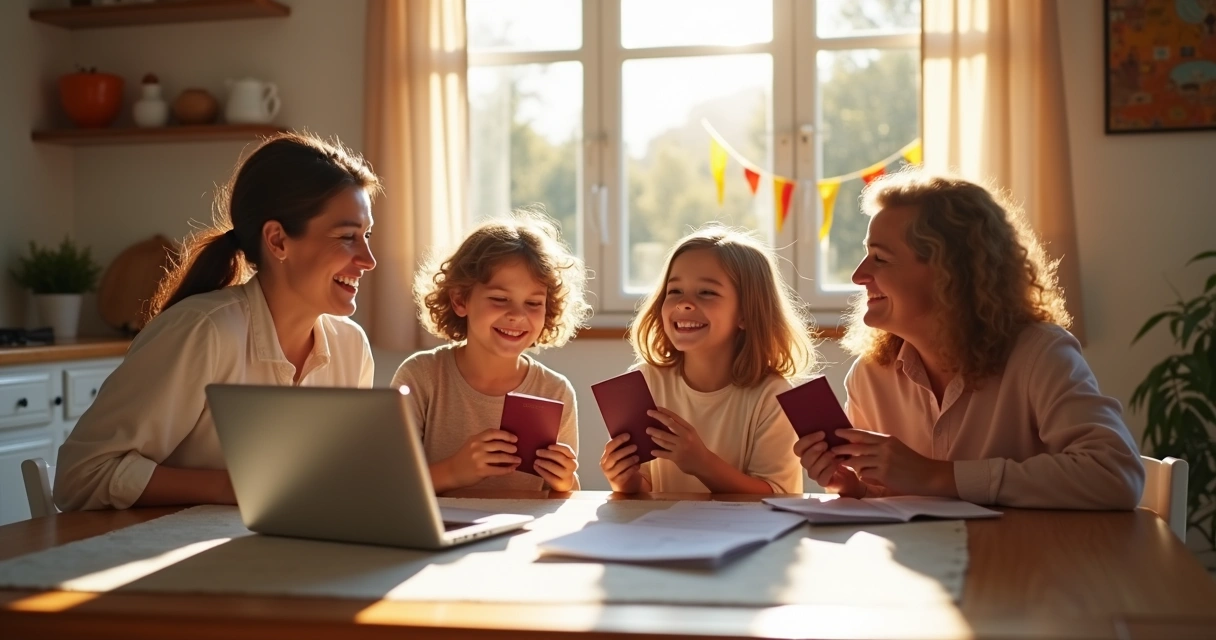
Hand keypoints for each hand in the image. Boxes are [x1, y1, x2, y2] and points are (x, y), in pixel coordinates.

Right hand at [446, 428, 520, 488]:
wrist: (451, 472)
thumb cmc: (463, 458)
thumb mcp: (471, 445)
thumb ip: (484, 443)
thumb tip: (505, 443)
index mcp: (476, 439)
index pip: (493, 433)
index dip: (506, 434)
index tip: (514, 438)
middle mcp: (477, 447)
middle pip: (499, 445)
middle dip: (510, 447)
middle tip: (516, 449)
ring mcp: (479, 459)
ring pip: (500, 457)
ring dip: (512, 459)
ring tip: (518, 460)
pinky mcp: (481, 471)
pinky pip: (498, 470)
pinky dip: (507, 470)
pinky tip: (512, 469)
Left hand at [535, 442, 577, 491]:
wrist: (564, 484)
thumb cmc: (560, 467)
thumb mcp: (562, 460)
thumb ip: (556, 452)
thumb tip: (544, 444)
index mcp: (572, 458)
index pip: (566, 450)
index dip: (557, 447)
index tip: (548, 446)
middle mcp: (572, 466)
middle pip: (560, 458)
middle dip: (548, 454)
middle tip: (537, 452)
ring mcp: (567, 476)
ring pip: (554, 467)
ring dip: (543, 463)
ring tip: (536, 461)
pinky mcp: (560, 484)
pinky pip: (549, 476)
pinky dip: (541, 471)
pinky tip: (536, 467)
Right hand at [600, 433, 642, 492]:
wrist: (628, 485)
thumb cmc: (626, 468)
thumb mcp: (623, 458)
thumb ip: (624, 448)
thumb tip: (632, 435)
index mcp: (605, 456)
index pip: (609, 446)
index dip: (618, 440)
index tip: (628, 435)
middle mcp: (605, 465)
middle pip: (613, 456)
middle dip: (625, 450)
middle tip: (635, 446)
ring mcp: (610, 474)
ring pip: (619, 465)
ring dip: (629, 460)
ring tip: (637, 456)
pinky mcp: (617, 482)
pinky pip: (625, 474)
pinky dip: (632, 469)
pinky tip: (638, 465)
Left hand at [646, 407, 713, 476]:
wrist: (704, 463)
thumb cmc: (697, 447)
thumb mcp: (692, 434)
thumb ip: (681, 428)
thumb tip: (665, 420)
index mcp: (689, 429)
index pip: (674, 418)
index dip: (664, 412)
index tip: (655, 408)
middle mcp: (684, 437)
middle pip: (668, 425)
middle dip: (657, 418)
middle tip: (648, 416)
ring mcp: (680, 448)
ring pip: (663, 440)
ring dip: (654, 436)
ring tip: (649, 433)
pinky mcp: (676, 458)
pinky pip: (663, 454)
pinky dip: (657, 452)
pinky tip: (652, 451)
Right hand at [793, 431, 865, 497]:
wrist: (854, 468)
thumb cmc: (843, 451)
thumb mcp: (837, 441)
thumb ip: (830, 435)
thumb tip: (830, 427)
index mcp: (808, 452)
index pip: (798, 448)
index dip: (807, 441)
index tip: (822, 433)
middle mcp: (809, 464)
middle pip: (803, 459)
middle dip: (814, 450)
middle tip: (825, 444)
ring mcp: (815, 474)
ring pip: (812, 470)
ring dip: (823, 460)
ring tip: (833, 454)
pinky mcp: (823, 482)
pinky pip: (822, 478)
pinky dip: (830, 469)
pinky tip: (839, 463)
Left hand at [833, 429, 956, 497]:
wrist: (928, 475)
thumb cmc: (912, 463)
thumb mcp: (896, 448)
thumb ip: (880, 447)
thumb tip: (862, 448)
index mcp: (887, 439)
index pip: (863, 434)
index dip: (848, 433)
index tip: (837, 432)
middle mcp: (884, 447)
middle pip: (856, 446)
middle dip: (842, 448)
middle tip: (831, 449)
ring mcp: (883, 460)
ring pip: (858, 460)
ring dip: (848, 463)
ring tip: (841, 464)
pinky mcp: (884, 473)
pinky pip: (865, 473)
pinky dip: (861, 475)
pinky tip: (861, 476)